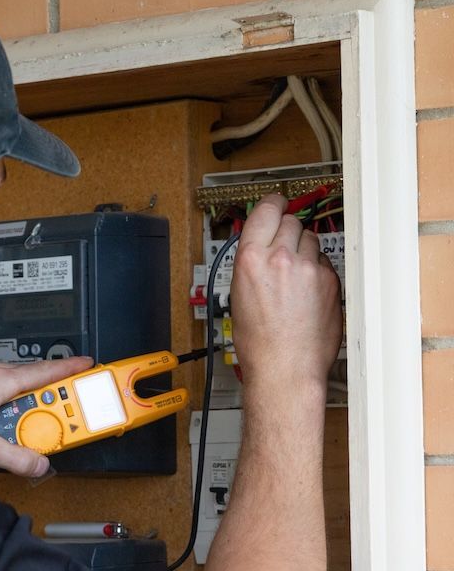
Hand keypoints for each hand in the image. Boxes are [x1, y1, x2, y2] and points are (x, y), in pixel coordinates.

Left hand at [0, 356, 92, 476]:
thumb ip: (16, 458)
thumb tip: (38, 464)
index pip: (43, 372)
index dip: (68, 368)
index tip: (85, 364)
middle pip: (24, 382)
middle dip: (39, 402)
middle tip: (49, 421)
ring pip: (2, 386)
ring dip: (13, 406)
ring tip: (12, 431)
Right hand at [230, 193, 342, 390]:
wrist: (284, 367)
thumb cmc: (259, 342)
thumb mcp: (238, 295)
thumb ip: (251, 263)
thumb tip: (260, 247)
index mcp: (252, 260)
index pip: (266, 210)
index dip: (272, 204)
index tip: (276, 203)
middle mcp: (281, 258)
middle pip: (291, 222)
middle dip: (287, 231)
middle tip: (284, 247)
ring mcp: (309, 269)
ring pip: (311, 239)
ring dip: (304, 250)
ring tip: (295, 276)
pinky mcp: (331, 281)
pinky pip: (325, 262)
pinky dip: (318, 271)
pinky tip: (308, 292)